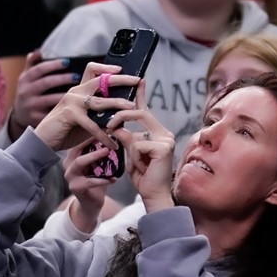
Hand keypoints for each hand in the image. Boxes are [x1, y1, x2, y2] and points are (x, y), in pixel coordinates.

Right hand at [8, 50, 82, 139]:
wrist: (19, 116)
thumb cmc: (28, 92)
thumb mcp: (26, 78)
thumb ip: (32, 64)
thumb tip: (39, 51)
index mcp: (24, 79)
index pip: (39, 69)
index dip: (53, 65)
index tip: (68, 61)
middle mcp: (25, 92)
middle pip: (45, 83)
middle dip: (62, 79)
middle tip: (77, 76)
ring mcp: (30, 106)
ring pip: (49, 100)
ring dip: (64, 95)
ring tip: (78, 92)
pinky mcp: (35, 118)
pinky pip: (51, 114)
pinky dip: (61, 110)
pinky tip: (73, 107)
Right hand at [33, 62, 137, 151]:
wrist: (43, 141)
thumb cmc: (66, 130)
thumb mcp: (86, 119)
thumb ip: (100, 114)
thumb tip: (121, 113)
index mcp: (79, 90)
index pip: (93, 71)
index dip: (107, 68)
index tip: (122, 70)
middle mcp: (76, 92)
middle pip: (100, 80)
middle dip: (121, 79)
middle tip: (136, 81)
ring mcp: (72, 102)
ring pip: (100, 101)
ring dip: (118, 104)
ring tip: (132, 109)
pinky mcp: (70, 115)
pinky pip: (93, 125)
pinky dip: (105, 136)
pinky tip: (113, 144)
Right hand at [62, 138, 116, 233]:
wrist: (91, 204)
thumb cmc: (96, 182)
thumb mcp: (98, 166)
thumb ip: (102, 154)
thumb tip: (115, 137)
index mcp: (73, 157)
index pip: (79, 142)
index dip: (90, 135)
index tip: (105, 128)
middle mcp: (68, 165)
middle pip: (77, 149)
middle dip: (90, 142)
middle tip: (106, 137)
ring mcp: (70, 177)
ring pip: (79, 163)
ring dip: (94, 156)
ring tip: (108, 152)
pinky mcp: (75, 188)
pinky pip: (90, 182)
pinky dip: (103, 180)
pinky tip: (114, 179)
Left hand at [104, 81, 176, 212]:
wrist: (154, 196)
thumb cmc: (144, 177)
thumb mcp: (132, 154)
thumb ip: (127, 138)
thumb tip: (117, 127)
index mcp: (158, 132)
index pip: (145, 110)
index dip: (140, 95)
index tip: (137, 80)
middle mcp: (165, 133)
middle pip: (140, 113)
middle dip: (122, 116)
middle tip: (109, 126)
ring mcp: (166, 139)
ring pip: (137, 133)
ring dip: (131, 150)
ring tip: (138, 164)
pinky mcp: (164, 147)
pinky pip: (139, 145)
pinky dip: (135, 157)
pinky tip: (144, 168)